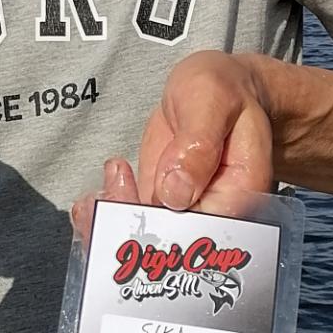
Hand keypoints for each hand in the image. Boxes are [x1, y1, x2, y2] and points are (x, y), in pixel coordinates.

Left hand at [69, 53, 274, 243]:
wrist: (216, 90)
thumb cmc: (224, 90)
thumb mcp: (212, 101)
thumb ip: (197, 145)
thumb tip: (175, 193)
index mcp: (238, 195)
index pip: (200, 232)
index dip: (163, 229)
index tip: (133, 204)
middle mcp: (214, 212)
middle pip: (169, 243)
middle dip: (128, 228)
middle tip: (104, 196)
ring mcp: (184, 210)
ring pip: (145, 236)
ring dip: (111, 221)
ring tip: (95, 195)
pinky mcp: (161, 203)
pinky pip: (132, 218)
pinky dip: (109, 210)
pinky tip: (94, 196)